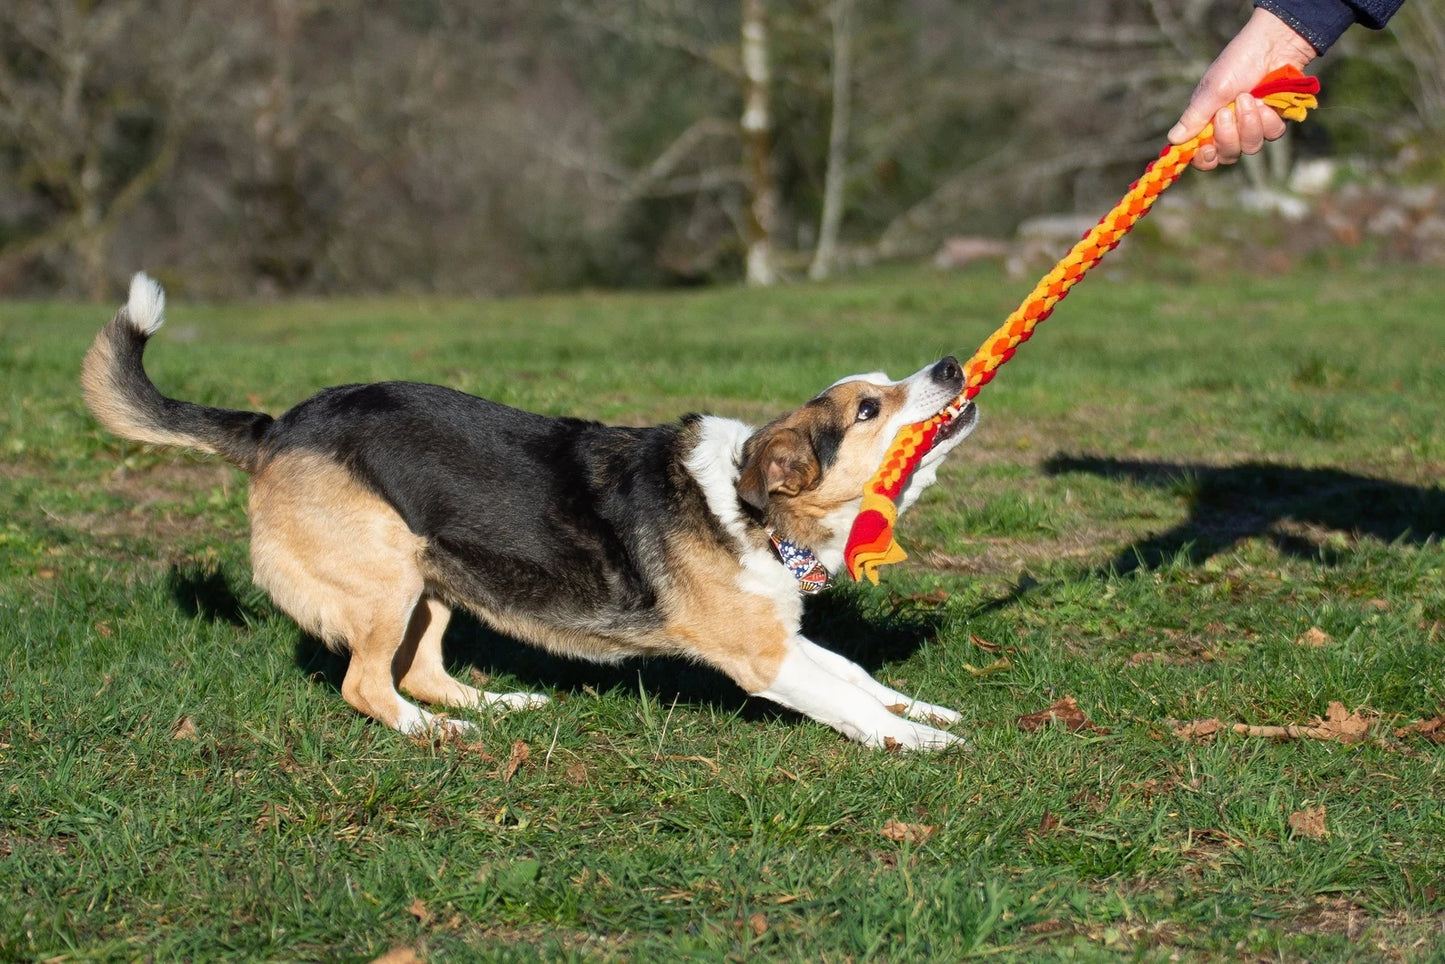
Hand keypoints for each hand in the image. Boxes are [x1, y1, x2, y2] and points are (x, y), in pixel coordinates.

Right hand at [1168, 7, 1317, 170]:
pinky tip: (1266, 100)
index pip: (1202, 155)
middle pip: (1227, 155)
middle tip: (1227, 111)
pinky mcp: (1274, 121)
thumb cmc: (1237, 63)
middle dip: (1227, 136)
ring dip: (1249, 124)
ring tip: (1249, 98)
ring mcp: (1253, 126)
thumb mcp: (1212, 90)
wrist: (1274, 45)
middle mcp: (1229, 129)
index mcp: (1207, 123)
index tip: (1207, 148)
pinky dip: (1268, 118)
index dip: (1204, 158)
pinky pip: (1272, 134)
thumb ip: (1194, 118)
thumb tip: (1172, 140)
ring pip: (1250, 147)